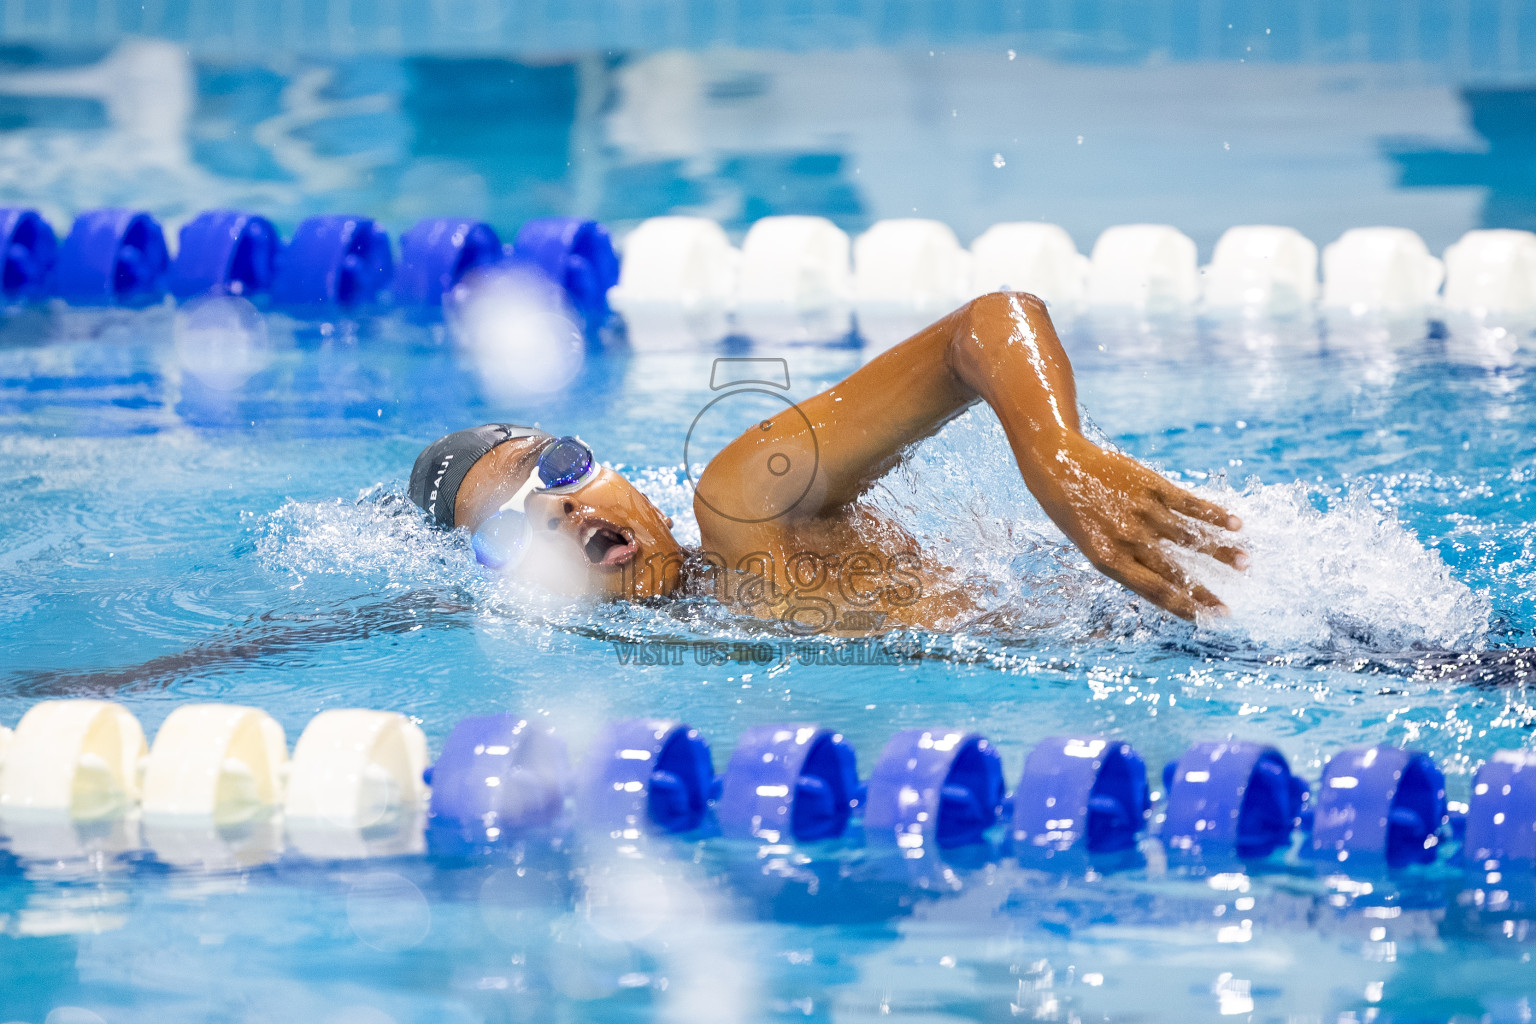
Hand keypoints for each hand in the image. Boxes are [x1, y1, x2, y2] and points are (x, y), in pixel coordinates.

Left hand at [1025, 431, 1246, 618]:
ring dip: (1221, 551)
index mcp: (1109, 560)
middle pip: (1176, 571)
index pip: (1155, 591)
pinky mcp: (1151, 487)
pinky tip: (1236, 524)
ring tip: (1246, 563)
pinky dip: (1214, 515)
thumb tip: (1166, 580)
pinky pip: (1189, 504)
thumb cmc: (1074, 511)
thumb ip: (1126, 562)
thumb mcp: (1092, 545)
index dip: (1184, 606)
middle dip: (1204, 592)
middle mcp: (1128, 539)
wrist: (1058, 466)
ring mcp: (1142, 512)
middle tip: (1228, 607)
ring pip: (1190, 537)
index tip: (1209, 618)